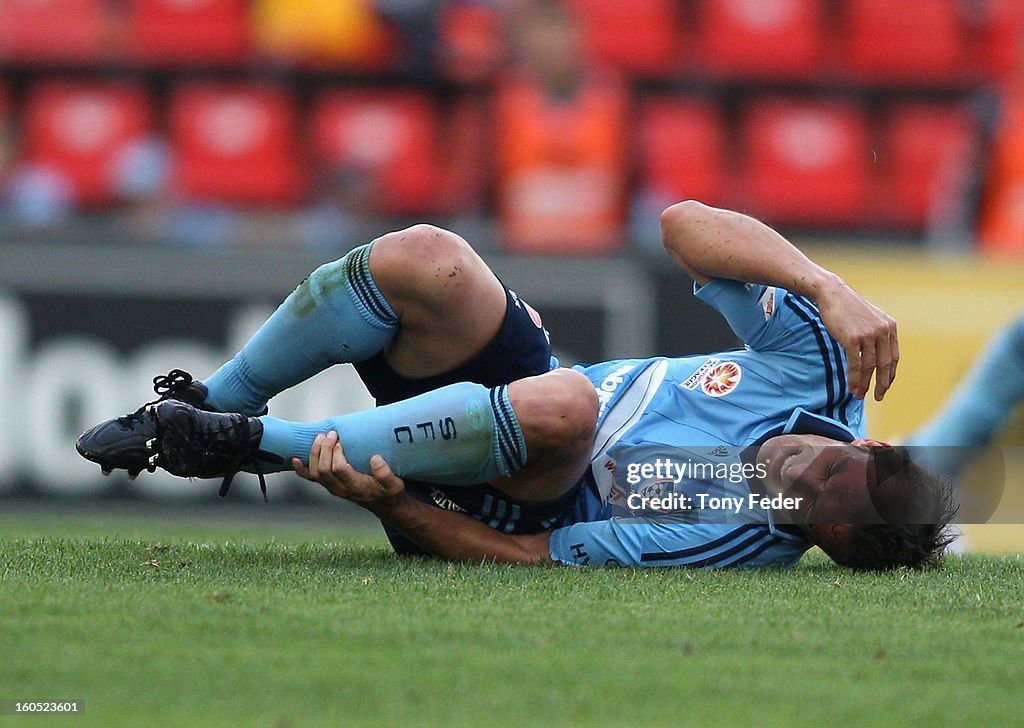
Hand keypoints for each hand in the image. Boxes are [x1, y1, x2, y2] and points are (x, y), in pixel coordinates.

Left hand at [292, 431, 405, 505]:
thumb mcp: (395, 484)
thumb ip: (385, 473)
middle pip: (323, 469)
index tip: (340, 439)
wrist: (383, 503)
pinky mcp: (329, 485)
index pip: (339, 469)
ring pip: (315, 473)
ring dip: (314, 453)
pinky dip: (301, 469)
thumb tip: (375, 459)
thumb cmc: (388, 491)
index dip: (336, 453)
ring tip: (320, 437)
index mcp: (356, 487)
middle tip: (331, 434)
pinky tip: (295, 459)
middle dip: (324, 449)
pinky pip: (310, 479)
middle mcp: (341, 489)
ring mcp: (333, 488)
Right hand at [815, 278, 898, 400]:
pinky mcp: (853, 339)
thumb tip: (876, 355)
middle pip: (885, 364)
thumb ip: (876, 334)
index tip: (884, 386)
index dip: (890, 374)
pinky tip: (852, 386)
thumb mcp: (869, 319)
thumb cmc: (846, 307)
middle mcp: (882, 331)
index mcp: (889, 326)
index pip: (894, 357)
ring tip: (859, 395)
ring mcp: (868, 335)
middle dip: (881, 384)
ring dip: (865, 384)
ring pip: (870, 366)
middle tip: (878, 396)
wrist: (831, 293)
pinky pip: (856, 364)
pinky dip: (854, 378)